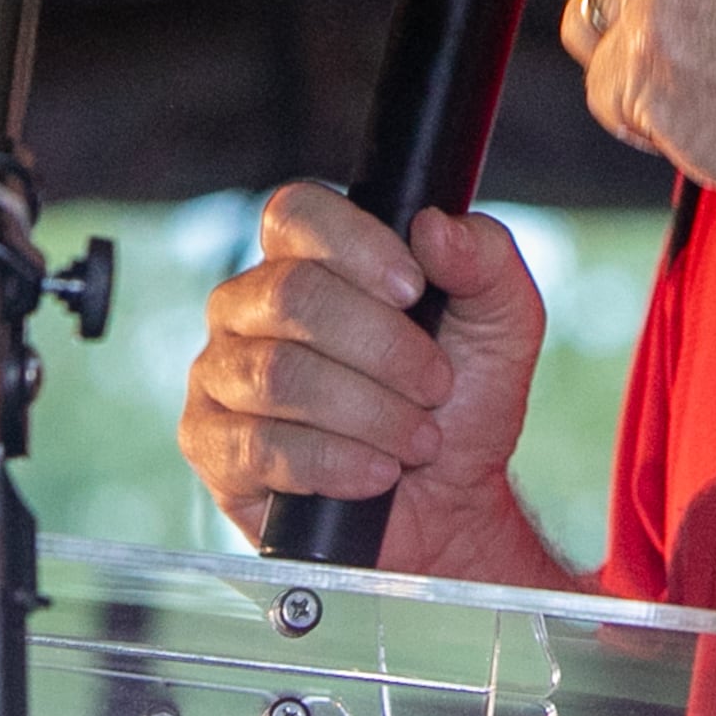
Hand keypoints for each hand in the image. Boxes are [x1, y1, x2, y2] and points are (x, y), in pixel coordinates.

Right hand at [177, 185, 553, 581]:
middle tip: (436, 385)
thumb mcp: (502, 320)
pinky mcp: (212, 447)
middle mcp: (249, 307)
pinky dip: (335, 462)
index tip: (415, 291)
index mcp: (307, 258)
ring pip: (278, 374)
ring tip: (418, 439)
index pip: (296, 212)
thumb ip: (483, 257)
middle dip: (383, 348)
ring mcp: (222, 375)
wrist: (448, 503)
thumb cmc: (462, 400)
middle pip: (292, 294)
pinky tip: (377, 473)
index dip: (356, 245)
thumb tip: (432, 227)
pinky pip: (259, 446)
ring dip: (369, 412)